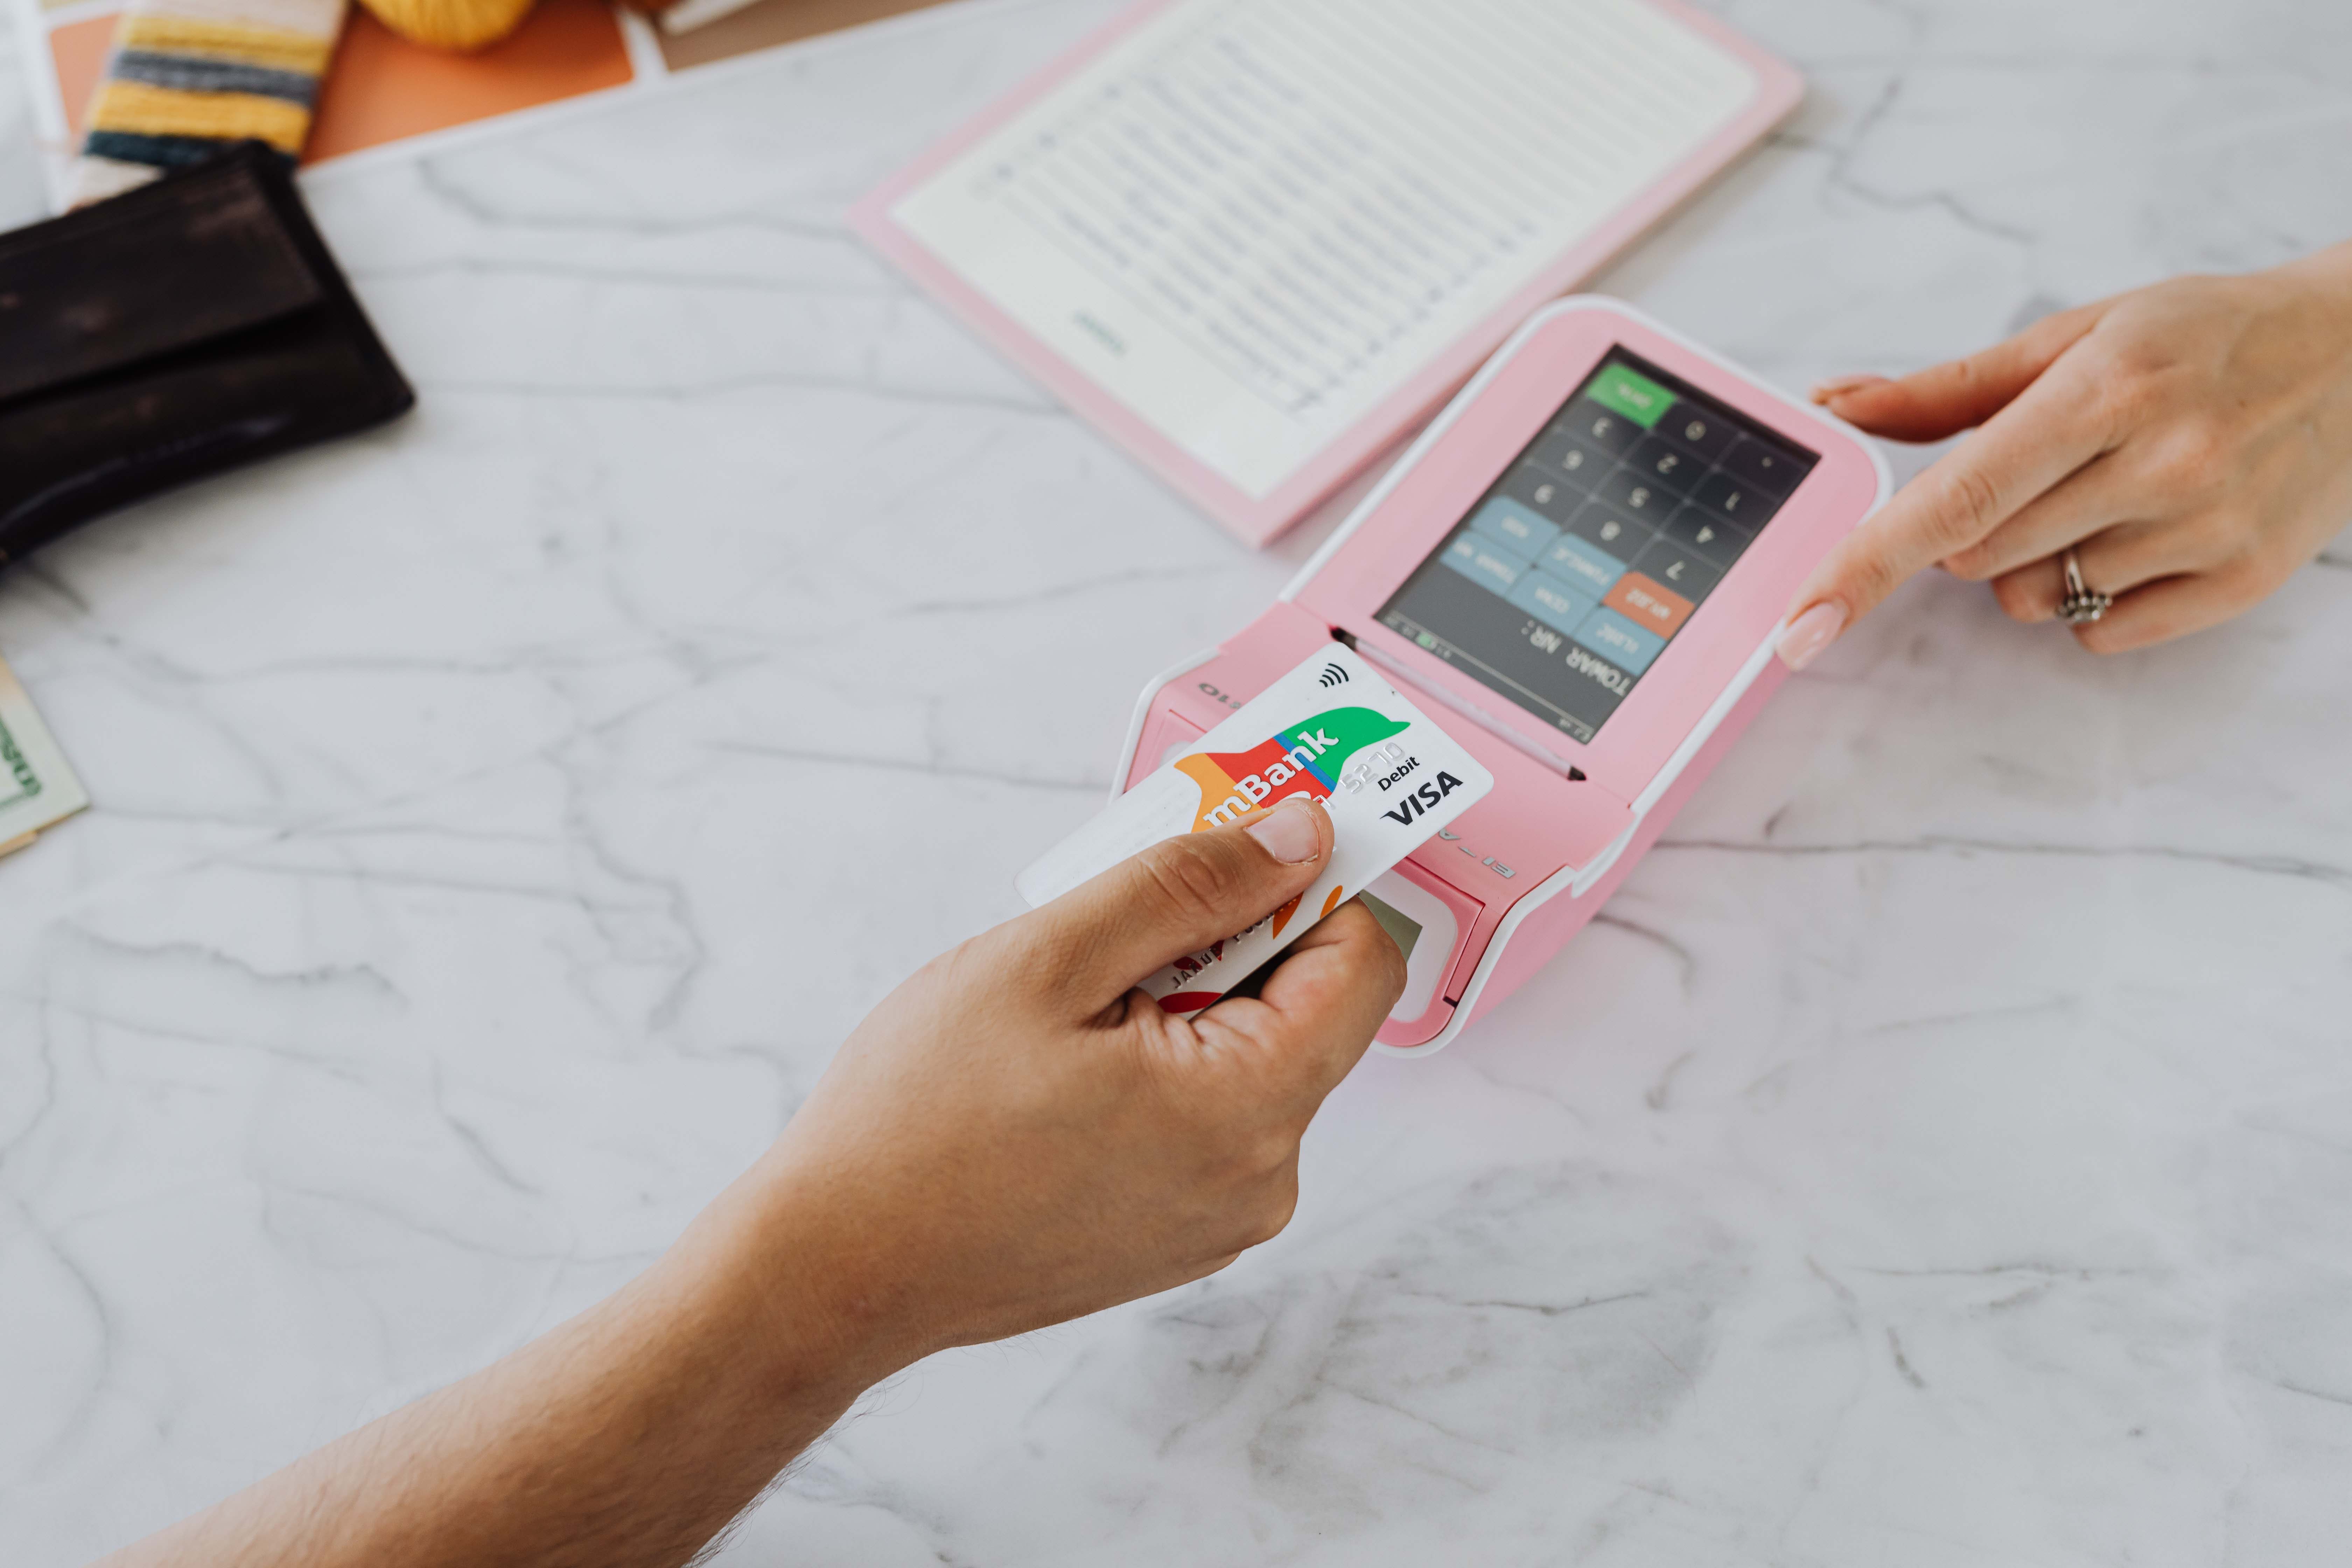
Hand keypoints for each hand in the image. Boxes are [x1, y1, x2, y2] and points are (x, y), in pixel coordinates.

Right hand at [723, 792, 1406, 1372]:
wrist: (838, 1265)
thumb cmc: (919, 1120)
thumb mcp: (1051, 959)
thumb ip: (1189, 887)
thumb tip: (1298, 838)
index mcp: (1249, 1111)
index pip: (1363, 965)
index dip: (1309, 886)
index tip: (1232, 845)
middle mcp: (1260, 1180)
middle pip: (1305, 1011)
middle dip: (1224, 943)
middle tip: (1107, 930)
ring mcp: (1220, 1219)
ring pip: (1250, 1060)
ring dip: (1181, 1005)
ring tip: (1068, 1013)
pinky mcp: (1178, 1237)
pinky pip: (1210, 1118)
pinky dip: (1161, 1067)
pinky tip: (1067, 1069)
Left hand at [1776, 240, 2351, 662]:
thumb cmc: (2199, 339)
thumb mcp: (2072, 337)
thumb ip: (1942, 392)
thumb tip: (1832, 410)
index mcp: (2107, 390)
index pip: (1952, 500)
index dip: (1862, 565)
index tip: (1799, 623)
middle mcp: (2161, 462)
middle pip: (1977, 557)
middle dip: (1972, 531)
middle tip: (2039, 474)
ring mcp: (2207, 529)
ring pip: (2033, 599)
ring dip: (2036, 562)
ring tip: (2106, 494)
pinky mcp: (2239, 583)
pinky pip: (2100, 635)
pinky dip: (2096, 598)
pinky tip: (2144, 532)